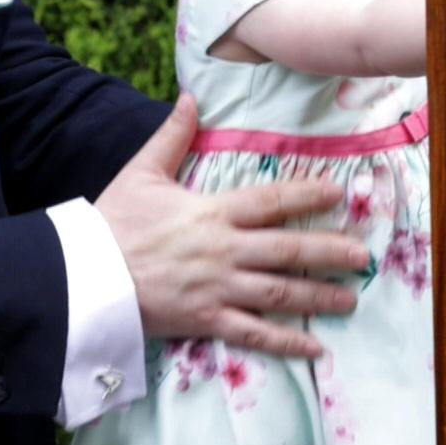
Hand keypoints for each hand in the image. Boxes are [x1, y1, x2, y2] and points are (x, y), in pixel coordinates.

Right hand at [94, 94, 367, 357]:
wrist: (84, 277)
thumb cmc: (112, 222)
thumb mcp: (141, 172)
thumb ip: (172, 135)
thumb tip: (191, 96)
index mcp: (211, 212)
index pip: (270, 200)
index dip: (306, 194)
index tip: (337, 192)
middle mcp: (223, 251)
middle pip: (287, 249)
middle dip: (328, 251)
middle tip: (361, 254)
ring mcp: (217, 289)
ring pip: (279, 292)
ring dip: (317, 295)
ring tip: (349, 298)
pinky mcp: (206, 320)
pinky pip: (254, 334)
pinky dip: (286, 341)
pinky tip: (314, 347)